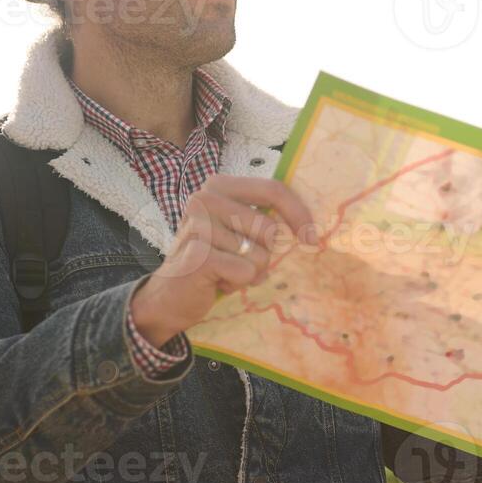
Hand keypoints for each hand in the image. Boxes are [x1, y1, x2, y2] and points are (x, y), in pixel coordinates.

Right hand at [130, 175, 317, 345]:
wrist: (169, 296)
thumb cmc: (213, 261)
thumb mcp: (238, 231)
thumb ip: (264, 217)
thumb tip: (310, 221)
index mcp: (219, 186)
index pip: (273, 189)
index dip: (299, 213)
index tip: (312, 237)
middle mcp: (205, 198)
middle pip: (270, 228)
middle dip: (262, 254)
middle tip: (236, 260)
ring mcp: (198, 225)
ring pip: (259, 255)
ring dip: (248, 272)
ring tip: (223, 271)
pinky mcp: (198, 254)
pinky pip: (246, 272)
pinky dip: (237, 284)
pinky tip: (216, 282)